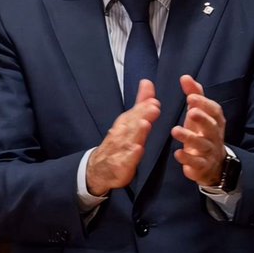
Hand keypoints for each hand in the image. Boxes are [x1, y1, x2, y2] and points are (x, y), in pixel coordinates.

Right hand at [86, 79, 159, 194]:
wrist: (98, 170)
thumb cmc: (119, 143)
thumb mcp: (129, 122)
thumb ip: (140, 104)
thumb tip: (147, 82)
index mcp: (124, 125)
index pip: (133, 114)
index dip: (143, 107)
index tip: (154, 101)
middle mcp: (120, 136)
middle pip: (131, 125)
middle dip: (141, 115)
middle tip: (154, 108)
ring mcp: (119, 151)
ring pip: (127, 141)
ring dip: (136, 132)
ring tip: (145, 124)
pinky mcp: (120, 167)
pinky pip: (124, 161)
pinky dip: (130, 156)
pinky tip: (138, 150)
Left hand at [171, 74, 227, 186]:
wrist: (213, 165)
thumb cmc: (203, 134)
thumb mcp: (199, 114)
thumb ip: (194, 95)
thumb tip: (185, 77)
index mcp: (215, 122)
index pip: (215, 111)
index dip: (204, 104)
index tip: (190, 96)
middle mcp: (215, 136)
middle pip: (212, 127)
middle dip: (202, 118)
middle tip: (190, 111)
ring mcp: (210, 152)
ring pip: (203, 144)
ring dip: (190, 137)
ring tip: (175, 130)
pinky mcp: (202, 166)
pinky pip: (197, 163)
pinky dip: (187, 159)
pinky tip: (177, 153)